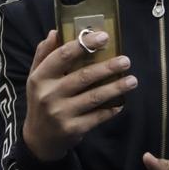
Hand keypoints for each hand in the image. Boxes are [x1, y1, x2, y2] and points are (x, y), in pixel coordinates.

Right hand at [22, 29, 135, 161]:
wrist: (39, 138)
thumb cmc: (41, 101)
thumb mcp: (36, 77)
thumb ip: (44, 54)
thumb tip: (56, 31)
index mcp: (40, 77)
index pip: (62, 56)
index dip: (83, 44)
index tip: (104, 36)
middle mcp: (49, 95)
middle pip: (83, 76)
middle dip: (108, 67)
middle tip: (126, 60)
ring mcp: (61, 113)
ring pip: (94, 96)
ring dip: (116, 87)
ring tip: (132, 80)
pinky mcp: (73, 129)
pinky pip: (97, 116)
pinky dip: (111, 110)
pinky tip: (121, 103)